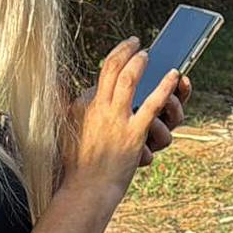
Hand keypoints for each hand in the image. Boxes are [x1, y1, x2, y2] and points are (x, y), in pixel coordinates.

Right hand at [68, 39, 183, 199]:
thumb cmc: (78, 164)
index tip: (122, 53)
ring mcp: (116, 120)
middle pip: (111, 69)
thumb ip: (66, 105)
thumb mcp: (67, 129)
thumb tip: (58, 83)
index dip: (114, 59)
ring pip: (128, 80)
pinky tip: (174, 75)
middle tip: (137, 43)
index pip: (101, 77)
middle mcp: (98, 108)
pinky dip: (164, 87)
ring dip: (139, 63)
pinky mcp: (134, 134)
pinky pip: (152, 104)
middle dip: (125, 51)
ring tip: (148, 54)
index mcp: (84, 106)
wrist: (87, 189)